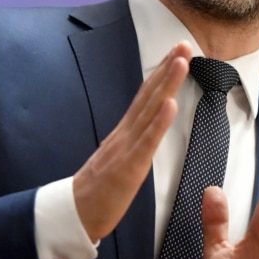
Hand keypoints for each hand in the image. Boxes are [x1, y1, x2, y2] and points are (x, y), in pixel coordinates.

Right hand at [72, 41, 191, 241]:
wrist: (74, 214)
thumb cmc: (99, 189)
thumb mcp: (119, 157)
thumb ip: (133, 140)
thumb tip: (147, 126)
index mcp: (125, 132)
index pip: (146, 96)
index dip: (162, 72)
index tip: (177, 51)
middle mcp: (125, 133)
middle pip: (149, 95)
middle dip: (168, 68)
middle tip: (184, 44)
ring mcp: (126, 147)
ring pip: (149, 111)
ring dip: (166, 84)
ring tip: (180, 62)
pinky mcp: (128, 167)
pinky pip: (146, 142)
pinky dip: (158, 122)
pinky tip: (170, 104)